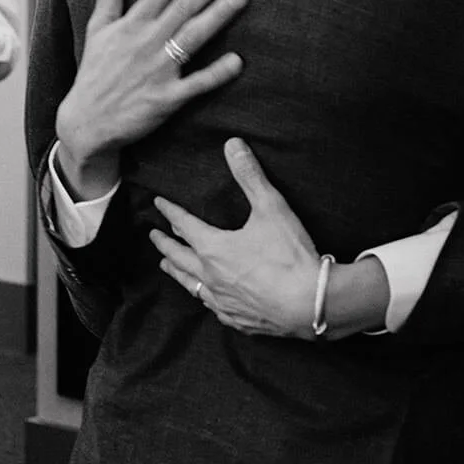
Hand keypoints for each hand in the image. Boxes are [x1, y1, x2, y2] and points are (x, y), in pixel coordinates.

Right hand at [52, 0, 248, 193]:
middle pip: (184, 4)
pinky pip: (195, 84)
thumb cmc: (94, 73)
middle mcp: (146, 42)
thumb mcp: (97, 28)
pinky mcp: (165, 100)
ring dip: (219, 14)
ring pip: (193, 36)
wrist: (85, 124)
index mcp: (132, 23)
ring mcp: (157, 71)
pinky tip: (237, 60)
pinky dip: (215, 73)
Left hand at [151, 139, 321, 337]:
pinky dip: (205, 299)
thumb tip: (233, 144)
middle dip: (165, 244)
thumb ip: (250, 175)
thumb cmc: (289, 256)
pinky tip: (208, 299)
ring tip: (166, 267)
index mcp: (214, 249)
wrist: (309, 303)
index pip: (184, 225)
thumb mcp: (271, 208)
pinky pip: (214, 308)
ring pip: (191, 285)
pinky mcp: (239, 319)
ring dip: (176, 273)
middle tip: (153, 236)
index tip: (158, 204)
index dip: (170, 211)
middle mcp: (212, 276)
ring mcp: (224, 301)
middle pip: (179, 257)